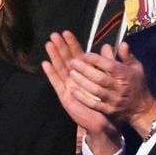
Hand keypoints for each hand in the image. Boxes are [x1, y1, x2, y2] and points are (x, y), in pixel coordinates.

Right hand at [42, 31, 121, 154]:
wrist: (105, 122)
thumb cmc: (108, 102)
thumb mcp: (110, 79)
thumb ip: (108, 63)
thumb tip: (108, 45)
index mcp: (85, 73)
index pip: (77, 55)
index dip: (72, 44)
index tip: (67, 32)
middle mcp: (75, 79)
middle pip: (66, 59)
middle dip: (60, 47)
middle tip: (54, 34)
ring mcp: (69, 87)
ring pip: (60, 69)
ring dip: (54, 56)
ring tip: (49, 44)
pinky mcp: (65, 96)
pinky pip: (57, 83)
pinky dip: (51, 74)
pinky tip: (45, 64)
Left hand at [67, 42, 155, 137]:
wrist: (142, 109)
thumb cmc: (137, 85)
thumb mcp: (136, 68)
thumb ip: (127, 56)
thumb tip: (121, 43)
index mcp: (125, 75)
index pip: (110, 66)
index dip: (97, 59)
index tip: (85, 54)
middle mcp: (119, 87)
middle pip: (100, 78)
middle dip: (85, 69)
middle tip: (73, 62)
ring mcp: (113, 100)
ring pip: (95, 90)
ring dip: (82, 82)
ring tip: (71, 73)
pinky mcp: (108, 110)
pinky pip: (94, 104)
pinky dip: (83, 97)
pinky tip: (73, 90)